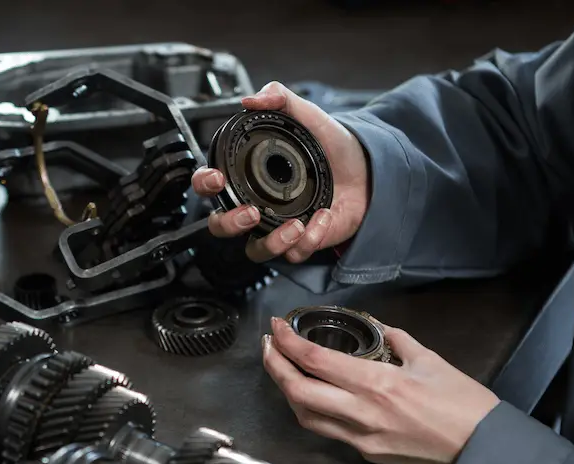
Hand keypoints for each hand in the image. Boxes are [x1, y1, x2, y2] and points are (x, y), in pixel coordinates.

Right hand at [192, 82, 369, 263]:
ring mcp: (277, 227)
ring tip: (295, 227)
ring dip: (271, 243)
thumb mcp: (307, 115)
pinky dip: (310, 239)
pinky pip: (294, 254)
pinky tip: (324, 217)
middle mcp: (256, 205)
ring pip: (255, 251)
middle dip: (230, 223)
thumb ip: (279, 98)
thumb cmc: (332, 147)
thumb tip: (251, 99)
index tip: (216, 178)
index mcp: (248, 177)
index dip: (204, 183)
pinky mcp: (302, 243)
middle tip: (250, 212)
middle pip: (221, 226)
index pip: (210, 185)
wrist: (369, 169)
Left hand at [262, 316, 499, 463]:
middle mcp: (362, 413)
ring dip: (286, 391)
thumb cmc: (464, 403)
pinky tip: (309, 394)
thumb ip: (397, 340)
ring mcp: (361, 438)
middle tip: (268, 346)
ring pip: (306, 416)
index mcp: (377, 384)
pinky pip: (328, 430)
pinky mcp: (366, 453)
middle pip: (297, 392)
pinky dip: (311, 410)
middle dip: (274, 366)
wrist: (484, 450)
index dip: (288, 342)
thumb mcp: (430, 360)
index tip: (277, 326)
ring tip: (281, 368)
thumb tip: (377, 327)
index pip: (315, 361)